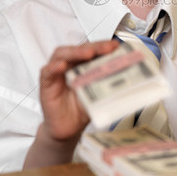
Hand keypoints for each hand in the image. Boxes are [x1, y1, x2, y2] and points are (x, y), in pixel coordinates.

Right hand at [24, 40, 119, 167]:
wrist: (69, 129)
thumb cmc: (82, 108)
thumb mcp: (99, 95)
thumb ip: (109, 84)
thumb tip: (129, 78)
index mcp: (84, 64)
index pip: (92, 49)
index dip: (102, 46)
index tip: (115, 46)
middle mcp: (70, 65)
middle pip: (78, 49)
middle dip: (92, 47)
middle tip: (104, 48)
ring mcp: (58, 72)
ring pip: (62, 54)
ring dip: (75, 52)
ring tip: (87, 54)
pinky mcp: (47, 84)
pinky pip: (48, 72)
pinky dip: (55, 67)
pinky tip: (62, 67)